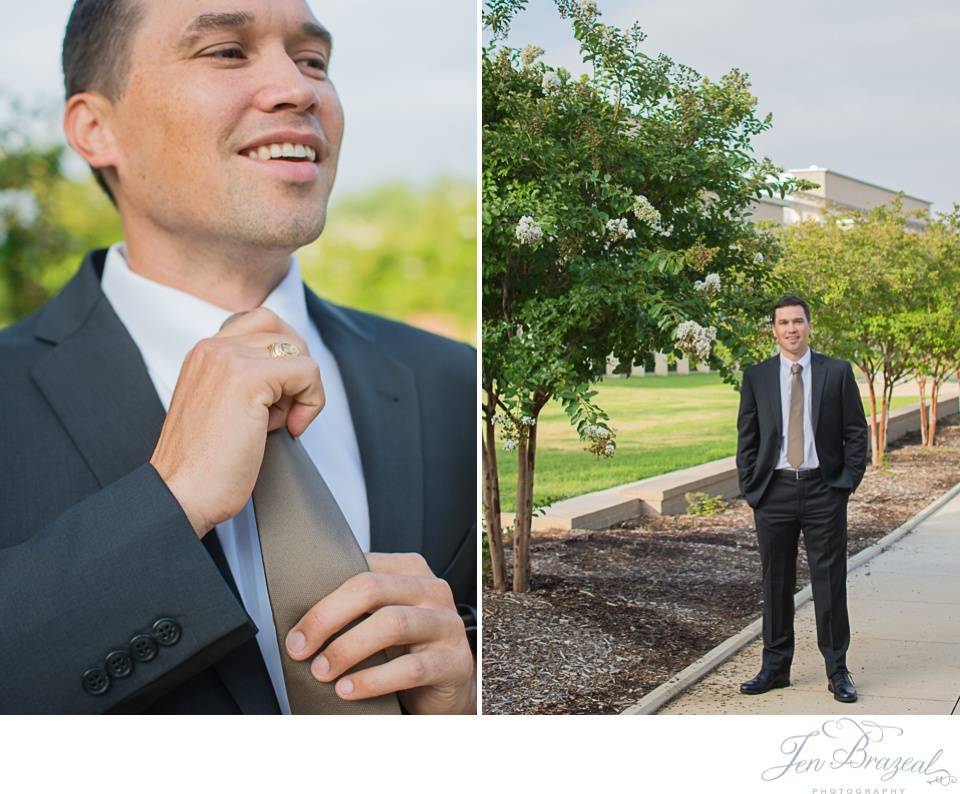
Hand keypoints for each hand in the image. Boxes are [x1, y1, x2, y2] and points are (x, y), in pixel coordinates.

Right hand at [149, 307, 324, 537]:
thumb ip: (250, 381)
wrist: (181, 494)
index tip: (274, 405)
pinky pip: (307, 371)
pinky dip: (311, 402)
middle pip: (286, 334)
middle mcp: (212, 348)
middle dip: (294, 376)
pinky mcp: (247, 378)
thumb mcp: (226, 407)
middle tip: (279, 414)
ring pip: (299, 352)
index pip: (264, 325)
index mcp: (205, 353)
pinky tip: (290, 428)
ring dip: (299, 391)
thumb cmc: (206, 465)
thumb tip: (297, 371)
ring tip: (274, 423)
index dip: (283, 363)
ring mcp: (227, 359)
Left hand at [284, 552, 475, 713]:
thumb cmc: (406, 646)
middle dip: (328, 619)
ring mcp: (446, 624)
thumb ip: (355, 607)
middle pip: (372, 590)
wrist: (447, 684)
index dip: (322, 600)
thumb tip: (300, 622)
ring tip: (322, 671)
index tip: (296, 631)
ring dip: (347, 649)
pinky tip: (348, 689)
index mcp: (410, 570)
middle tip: (300, 649)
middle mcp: (431, 590)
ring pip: (391, 624)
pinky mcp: (454, 661)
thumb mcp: (382, 617)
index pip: (360, 570)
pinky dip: (373, 680)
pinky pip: (410, 668)